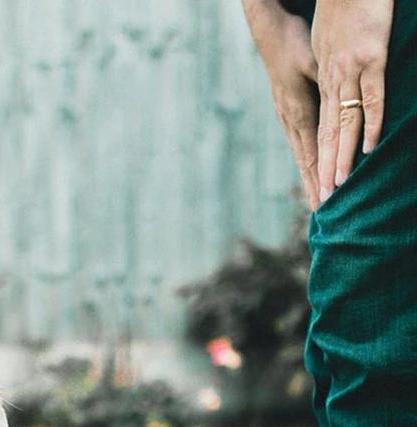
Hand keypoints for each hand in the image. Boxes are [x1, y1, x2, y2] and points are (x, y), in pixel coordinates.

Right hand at [243, 0, 320, 208]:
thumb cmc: (295, 44)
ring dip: (309, 178)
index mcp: (298, 113)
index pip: (312, 153)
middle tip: (320, 211)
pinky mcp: (287, 113)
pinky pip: (299, 145)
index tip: (326, 197)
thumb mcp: (314, 64)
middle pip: (305, 162)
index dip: (320, 176)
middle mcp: (290, 121)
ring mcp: (287, 119)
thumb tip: (336, 106)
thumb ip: (324, 87)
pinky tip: (309, 171)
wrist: (271, 35)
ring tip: (315, 198)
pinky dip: (306, 162)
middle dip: (313, 187)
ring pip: (301, 156)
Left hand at [312, 0, 393, 200]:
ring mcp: (346, 73)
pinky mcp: (368, 58)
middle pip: (323, 138)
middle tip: (323, 202)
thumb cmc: (336, 17)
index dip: (314, 165)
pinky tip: (369, 147)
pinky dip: (369, 123)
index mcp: (316, 87)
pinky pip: (369, 96)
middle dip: (322, 172)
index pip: (313, 136)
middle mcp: (326, 86)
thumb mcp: (323, 56)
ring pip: (342, 124)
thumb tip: (329, 102)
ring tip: (339, 185)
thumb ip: (326, 82)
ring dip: (341, 157)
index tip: (315, 191)